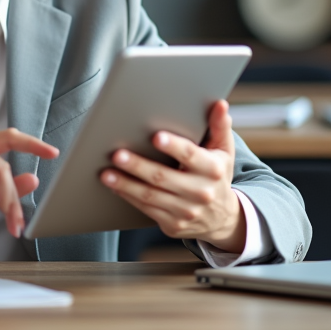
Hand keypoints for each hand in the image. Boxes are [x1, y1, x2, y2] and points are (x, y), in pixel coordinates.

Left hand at [99, 100, 244, 253]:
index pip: (191, 156)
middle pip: (163, 177)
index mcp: (212, 170)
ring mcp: (186, 211)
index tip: (156, 136)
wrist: (223, 217)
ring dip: (126, 184)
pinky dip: (128, 196)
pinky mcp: (173, 224)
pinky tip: (114, 186)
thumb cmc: (216, 175)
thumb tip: (220, 104)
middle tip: (117, 154)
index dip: (174, 146)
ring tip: (106, 173)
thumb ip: (219, 126)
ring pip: (150, 196)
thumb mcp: (223, 151)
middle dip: (138, 166)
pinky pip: (146, 209)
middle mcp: (200, 192)